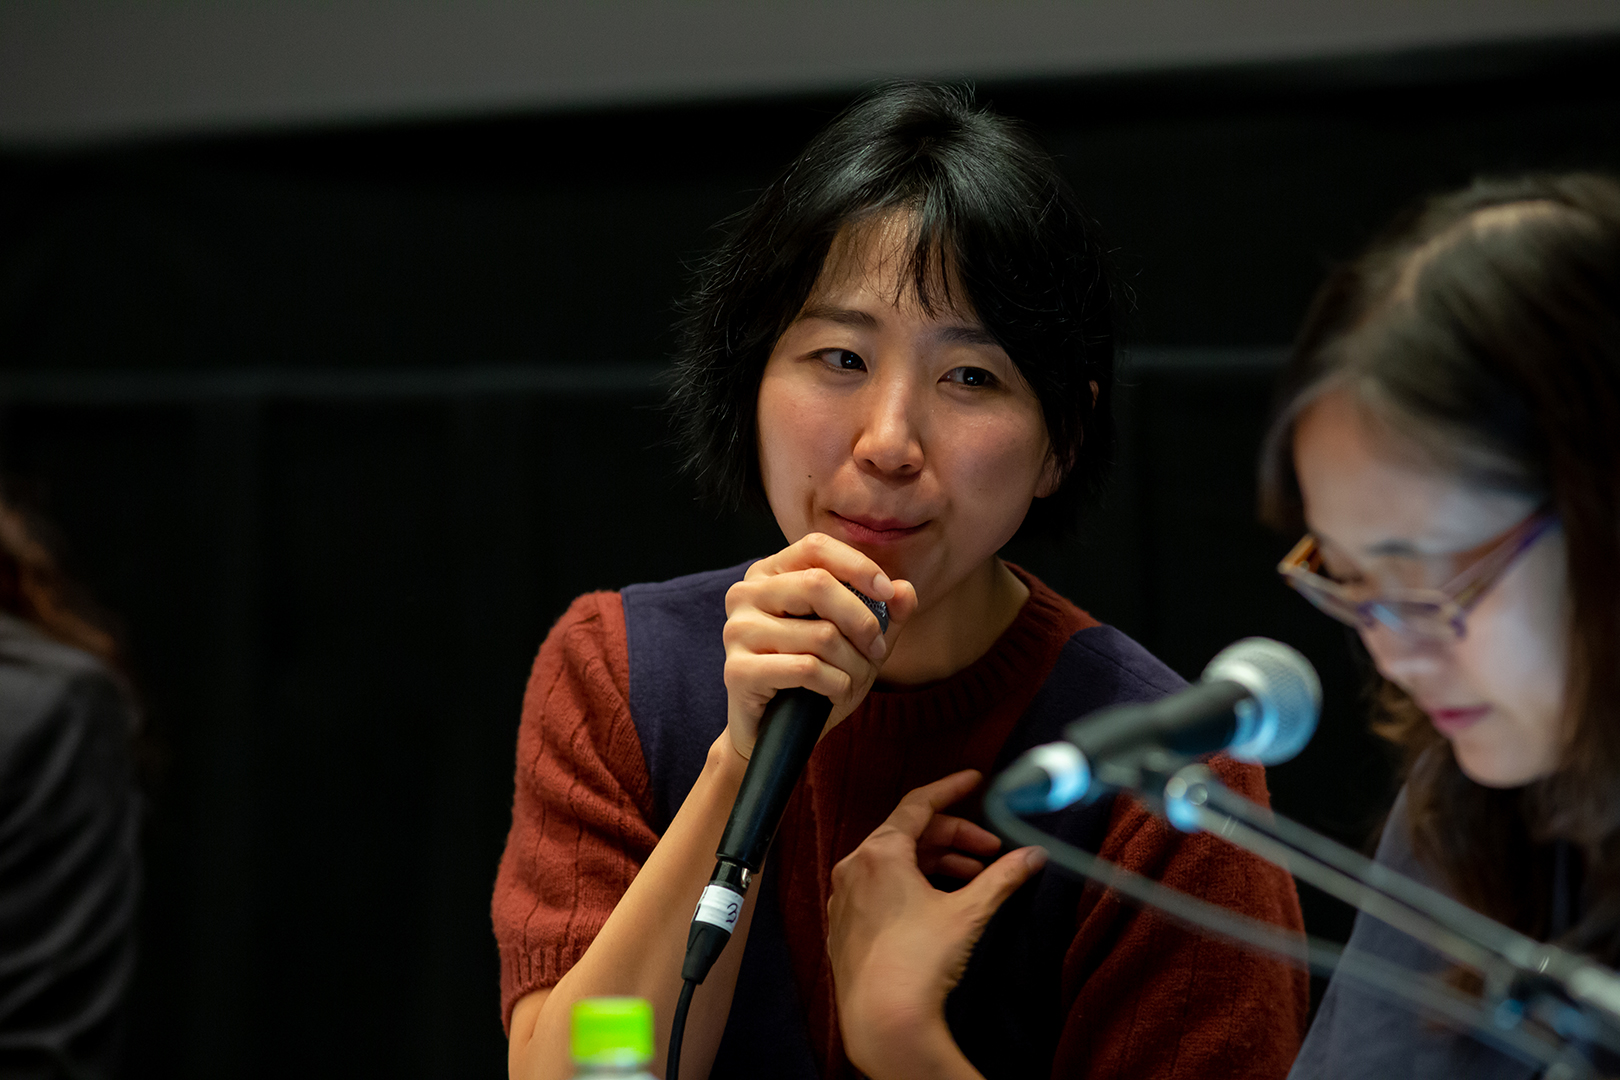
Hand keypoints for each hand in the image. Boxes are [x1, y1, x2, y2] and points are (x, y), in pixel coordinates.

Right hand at [722, 532, 917, 758]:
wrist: (772, 733)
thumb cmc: (812, 681)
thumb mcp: (857, 643)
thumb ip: (883, 614)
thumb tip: (905, 590)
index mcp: (769, 574)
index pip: (815, 547)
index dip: (858, 566)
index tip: (887, 593)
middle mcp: (745, 594)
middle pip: (819, 585)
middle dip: (862, 622)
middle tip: (877, 649)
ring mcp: (737, 631)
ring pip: (820, 634)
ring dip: (852, 663)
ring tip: (853, 679)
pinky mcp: (737, 670)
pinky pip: (806, 669)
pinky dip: (835, 684)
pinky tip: (834, 693)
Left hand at [827, 770, 1046, 1079]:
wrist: (884, 1021)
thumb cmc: (919, 962)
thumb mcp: (969, 912)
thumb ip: (1003, 877)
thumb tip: (1033, 855)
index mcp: (879, 852)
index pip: (918, 804)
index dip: (951, 789)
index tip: (974, 781)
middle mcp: (854, 868)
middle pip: (909, 835)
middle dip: (954, 838)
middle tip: (990, 851)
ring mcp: (845, 899)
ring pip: (895, 864)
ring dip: (936, 864)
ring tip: (973, 880)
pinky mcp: (846, 927)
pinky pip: (880, 890)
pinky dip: (913, 886)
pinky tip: (940, 904)